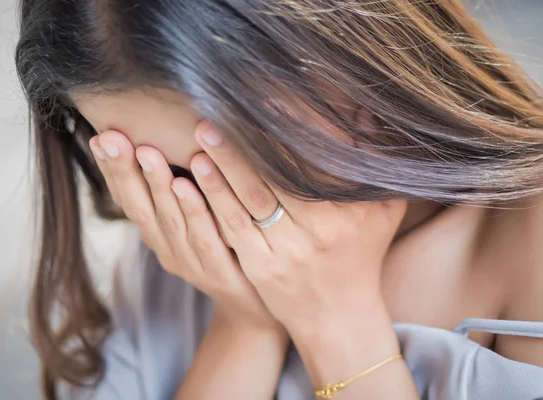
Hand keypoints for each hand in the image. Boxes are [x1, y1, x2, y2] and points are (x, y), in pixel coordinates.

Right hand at [89, 130, 283, 332]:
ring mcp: (191, 263)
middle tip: (112, 137)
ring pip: (169, 220)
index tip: (99, 137)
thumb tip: (167, 143)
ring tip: (147, 153)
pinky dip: (193, 210)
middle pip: (140, 209)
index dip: (113, 171)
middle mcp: (167, 249)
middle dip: (125, 172)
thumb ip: (181, 190)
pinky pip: (204, 238)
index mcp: (158, 236)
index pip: (128, 201)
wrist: (251, 309)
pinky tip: (185, 184)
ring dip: (156, 186)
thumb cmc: (224, 253)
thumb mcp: (196, 221)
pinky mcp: (219, 273)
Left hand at [188, 121, 406, 337]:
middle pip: (276, 179)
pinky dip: (215, 201)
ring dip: (223, 167)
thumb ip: (377, 163)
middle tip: (219, 110)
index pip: (313, 163)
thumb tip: (363, 111)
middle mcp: (316, 231)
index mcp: (348, 212)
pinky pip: (234, 228)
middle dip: (246, 145)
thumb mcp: (382, 210)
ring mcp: (285, 251)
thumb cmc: (362, 253)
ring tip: (202, 135)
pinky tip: (194, 178)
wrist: (338, 315)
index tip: (268, 101)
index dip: (290, 131)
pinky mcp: (260, 267)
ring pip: (250, 201)